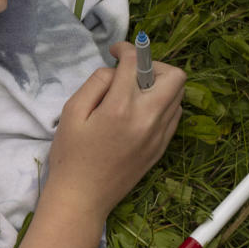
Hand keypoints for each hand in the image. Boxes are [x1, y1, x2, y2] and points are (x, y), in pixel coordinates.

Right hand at [44, 41, 184, 223]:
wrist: (82, 198)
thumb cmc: (70, 156)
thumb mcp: (71, 112)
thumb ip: (95, 84)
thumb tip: (115, 72)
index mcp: (121, 108)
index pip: (135, 63)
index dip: (126, 48)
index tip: (115, 51)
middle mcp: (148, 119)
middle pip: (174, 75)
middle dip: (153, 65)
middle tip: (131, 73)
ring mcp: (159, 135)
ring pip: (178, 95)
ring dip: (159, 85)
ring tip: (134, 93)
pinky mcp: (162, 148)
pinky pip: (175, 115)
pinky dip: (162, 105)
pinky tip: (140, 112)